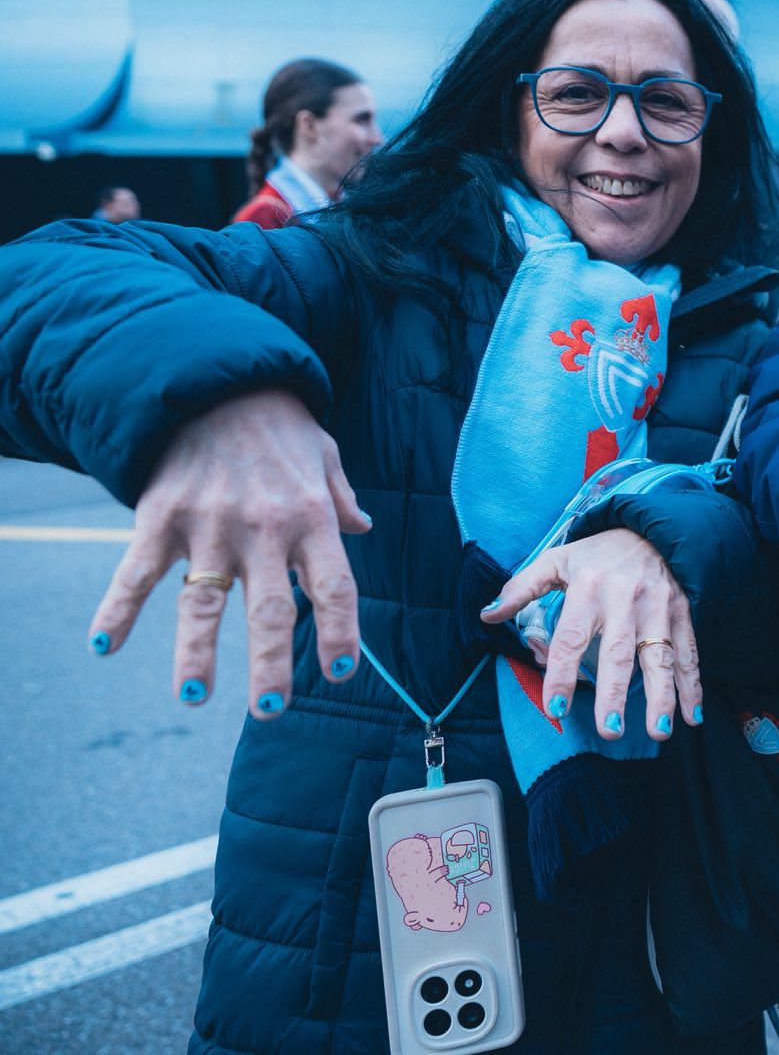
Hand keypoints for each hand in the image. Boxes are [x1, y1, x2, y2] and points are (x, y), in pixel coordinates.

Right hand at [89, 389, 369, 716]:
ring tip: (194, 697)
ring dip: (196, 655)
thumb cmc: (277, 425)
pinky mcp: (160, 518)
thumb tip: (361, 530)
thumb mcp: (324, 455)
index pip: (336, 587)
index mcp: (311, 518)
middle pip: (272, 611)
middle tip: (272, 711)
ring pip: (203, 604)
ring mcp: (208, 526)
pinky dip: (115, 608)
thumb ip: (340, 497)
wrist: (215, 380)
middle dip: (272, 666)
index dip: (341, 632)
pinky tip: (102, 645)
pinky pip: (136, 572)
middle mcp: (263, 529)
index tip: (340, 672)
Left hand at [486, 527, 700, 739]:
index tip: (555, 706)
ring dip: (662, 695)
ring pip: (660, 656)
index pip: (572, 636)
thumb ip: (521, 588)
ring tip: (659, 731)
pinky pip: (688, 653)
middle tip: (609, 729)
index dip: (562, 672)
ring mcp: (657, 608)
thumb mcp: (556, 560)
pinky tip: (693, 716)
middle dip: (615, 693)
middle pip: (618, 652)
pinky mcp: (681, 614)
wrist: (652, 528)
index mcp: (589, 588)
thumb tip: (487, 615)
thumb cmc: (599, 554)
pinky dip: (693, 686)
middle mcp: (625, 600)